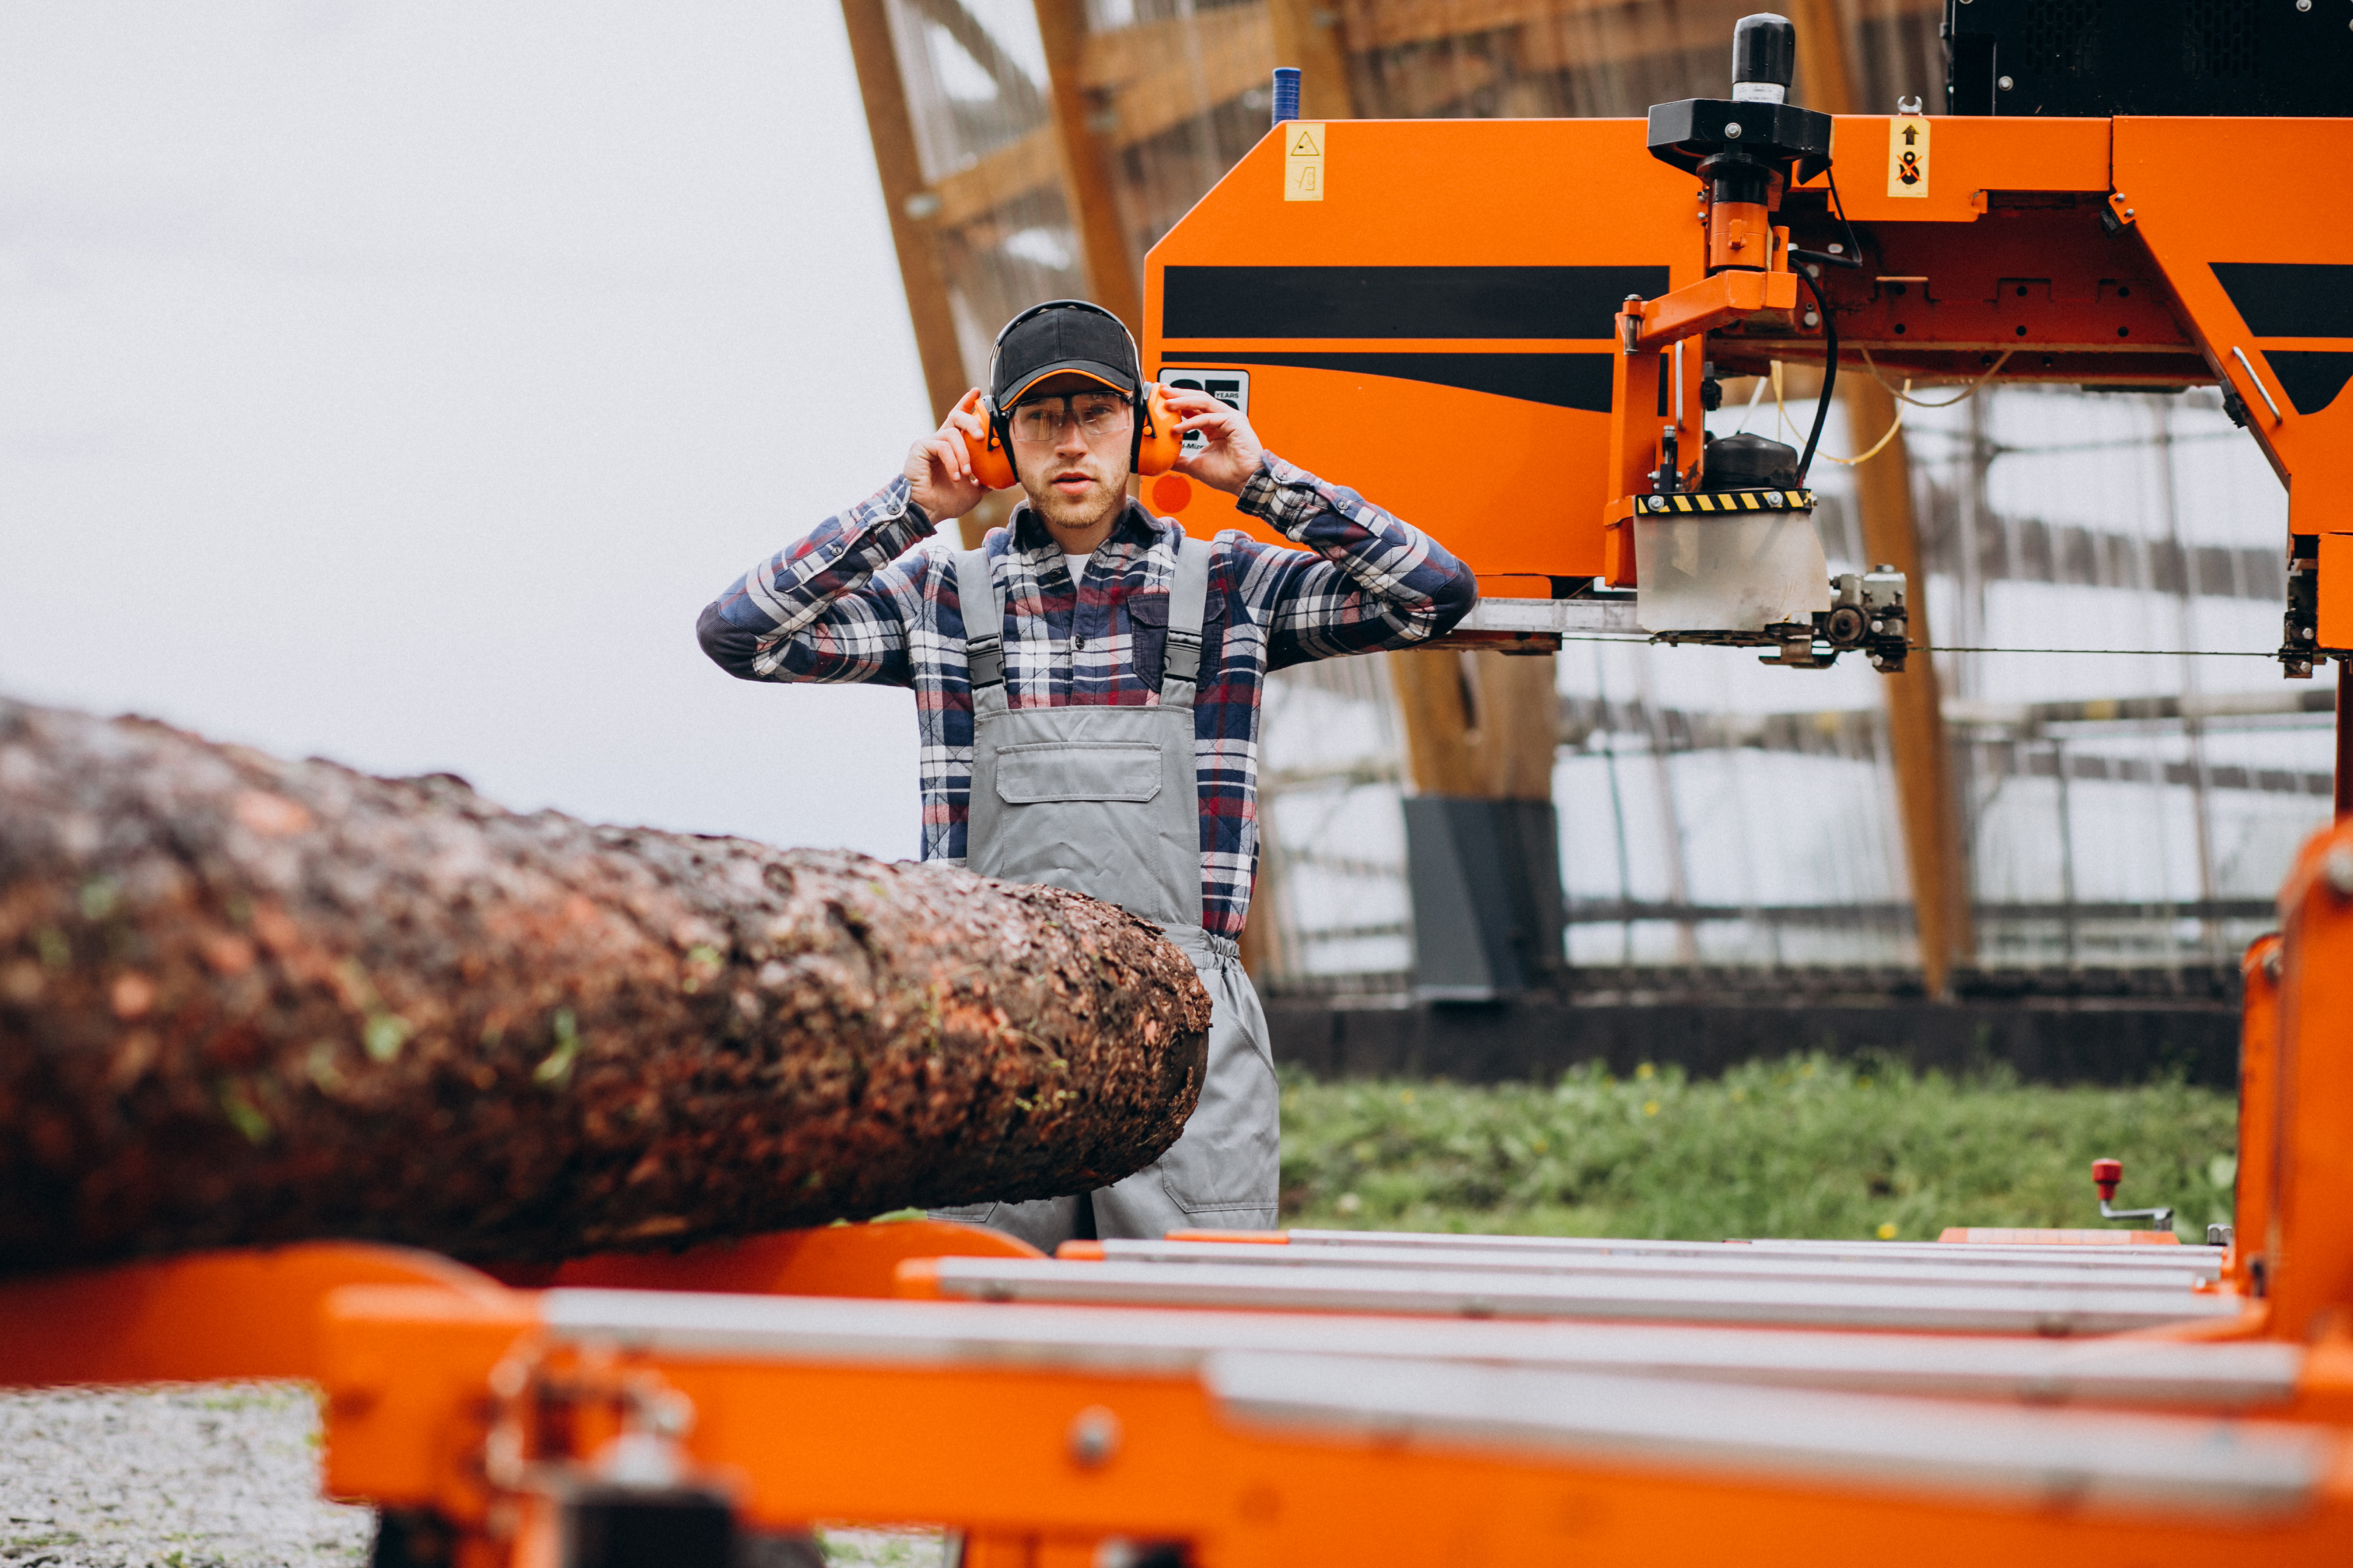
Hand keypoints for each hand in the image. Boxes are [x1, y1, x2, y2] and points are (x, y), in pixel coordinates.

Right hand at [905, 388, 991, 521]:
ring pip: (952, 434)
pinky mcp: (920, 448)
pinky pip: (941, 446)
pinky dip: (952, 461)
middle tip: (981, 437)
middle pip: (956, 417)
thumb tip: (1005, 473)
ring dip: (964, 454)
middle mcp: (940, 441)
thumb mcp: (975, 490)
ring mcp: (929, 443)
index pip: (960, 420)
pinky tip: (956, 476)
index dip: (967, 404)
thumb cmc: (947, 501)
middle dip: (971, 422)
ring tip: (966, 473)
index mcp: (952, 447)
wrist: (928, 512)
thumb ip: (986, 477)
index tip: (977, 392)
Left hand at [1162, 385, 1265, 494]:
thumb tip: (1165, 460)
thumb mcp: (1195, 465)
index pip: (1195, 408)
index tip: (1163, 400)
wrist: (1245, 483)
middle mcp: (1224, 419)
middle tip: (1163, 392)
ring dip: (1184, 401)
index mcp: (1216, 426)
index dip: (1179, 402)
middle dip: (1179, 395)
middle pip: (1198, 400)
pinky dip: (1192, 422)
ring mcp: (1231, 418)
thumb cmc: (1228, 475)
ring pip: (1204, 402)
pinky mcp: (1234, 422)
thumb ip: (1180, 460)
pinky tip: (1178, 428)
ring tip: (1167, 404)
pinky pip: (1209, 417)